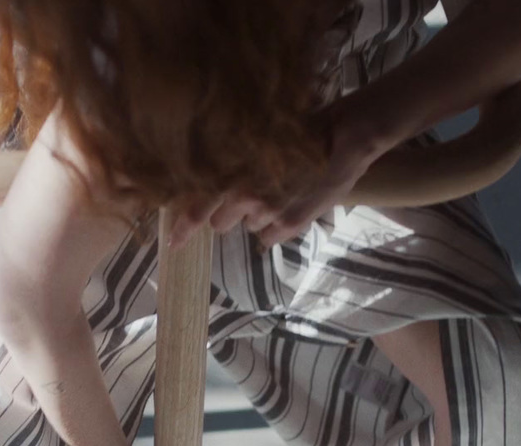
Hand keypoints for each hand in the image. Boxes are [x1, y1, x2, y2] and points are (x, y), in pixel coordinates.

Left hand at [167, 101, 390, 249]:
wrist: (348, 135)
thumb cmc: (302, 126)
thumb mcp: (262, 137)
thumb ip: (236, 160)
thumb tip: (215, 180)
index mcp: (236, 173)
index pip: (199, 205)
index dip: (184, 226)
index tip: (172, 243)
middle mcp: (248, 196)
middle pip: (220, 222)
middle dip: (228, 212)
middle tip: (247, 193)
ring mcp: (270, 212)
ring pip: (248, 226)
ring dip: (255, 215)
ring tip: (278, 190)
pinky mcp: (291, 224)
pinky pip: (269, 237)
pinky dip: (274, 227)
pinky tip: (288, 206)